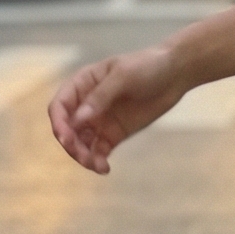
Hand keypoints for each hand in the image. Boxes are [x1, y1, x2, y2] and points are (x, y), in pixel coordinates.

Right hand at [48, 45, 188, 173]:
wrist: (175, 74)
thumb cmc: (147, 66)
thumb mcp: (123, 76)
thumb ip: (101, 96)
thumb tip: (79, 119)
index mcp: (82, 84)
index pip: (60, 106)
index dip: (59, 123)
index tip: (66, 139)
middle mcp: (86, 104)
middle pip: (68, 129)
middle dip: (71, 144)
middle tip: (84, 157)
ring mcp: (99, 120)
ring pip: (81, 143)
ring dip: (83, 156)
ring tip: (97, 166)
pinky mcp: (114, 134)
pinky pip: (99, 150)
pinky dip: (98, 160)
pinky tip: (104, 168)